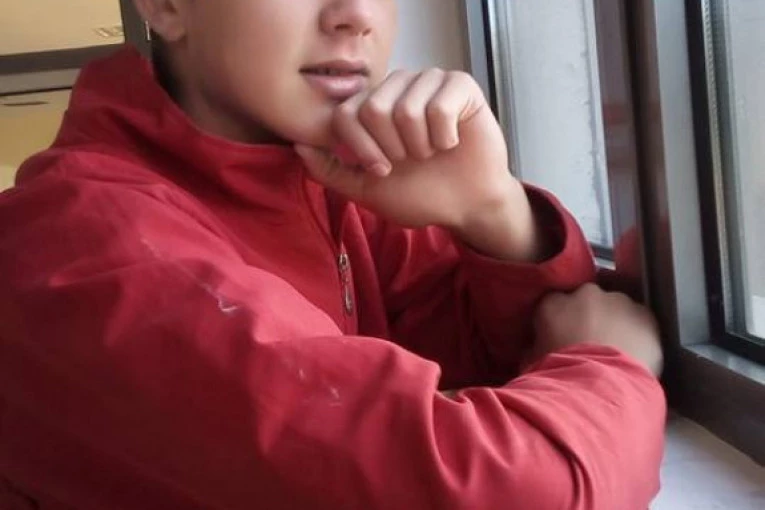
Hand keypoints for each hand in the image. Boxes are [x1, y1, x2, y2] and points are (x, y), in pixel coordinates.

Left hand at [295, 69, 545, 261]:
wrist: (466, 205)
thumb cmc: (420, 194)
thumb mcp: (366, 190)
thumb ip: (329, 170)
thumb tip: (298, 145)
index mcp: (373, 105)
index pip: (345, 114)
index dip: (362, 150)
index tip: (383, 170)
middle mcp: (398, 87)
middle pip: (374, 109)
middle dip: (392, 149)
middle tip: (412, 159)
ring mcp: (429, 82)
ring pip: (407, 108)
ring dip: (420, 145)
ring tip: (432, 151)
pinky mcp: (460, 86)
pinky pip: (439, 106)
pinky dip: (444, 136)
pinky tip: (451, 142)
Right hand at [532, 284, 663, 375]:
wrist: (597, 387)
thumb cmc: (557, 375)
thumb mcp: (532, 362)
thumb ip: (536, 347)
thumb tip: (536, 347)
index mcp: (552, 303)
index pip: (554, 304)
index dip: (560, 320)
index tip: (562, 337)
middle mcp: (585, 294)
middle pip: (587, 301)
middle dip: (589, 317)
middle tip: (590, 344)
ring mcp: (618, 301)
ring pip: (617, 308)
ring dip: (615, 323)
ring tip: (616, 351)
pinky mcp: (645, 314)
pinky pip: (641, 321)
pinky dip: (639, 334)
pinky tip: (636, 355)